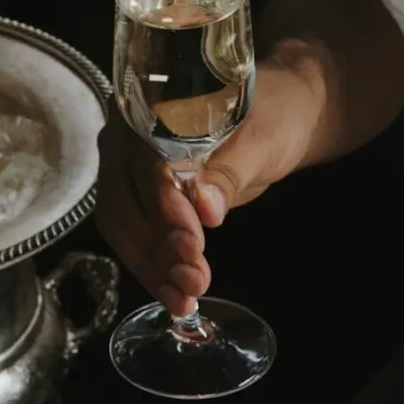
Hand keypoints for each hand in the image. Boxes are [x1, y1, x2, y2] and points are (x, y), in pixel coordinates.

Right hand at [95, 58, 323, 316]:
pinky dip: (154, 271)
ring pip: (124, 229)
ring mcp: (128, 170)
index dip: (163, 207)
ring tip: (186, 299)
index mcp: (148, 104)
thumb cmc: (272, 116)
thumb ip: (230, 172)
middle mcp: (126, 137)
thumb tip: (206, 209)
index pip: (143, 163)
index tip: (193, 242)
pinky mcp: (140, 201)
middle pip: (123, 203)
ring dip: (153, 270)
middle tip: (193, 281)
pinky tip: (175, 298)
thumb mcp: (260, 141)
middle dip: (156, 250)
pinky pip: (136, 239)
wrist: (280, 119)